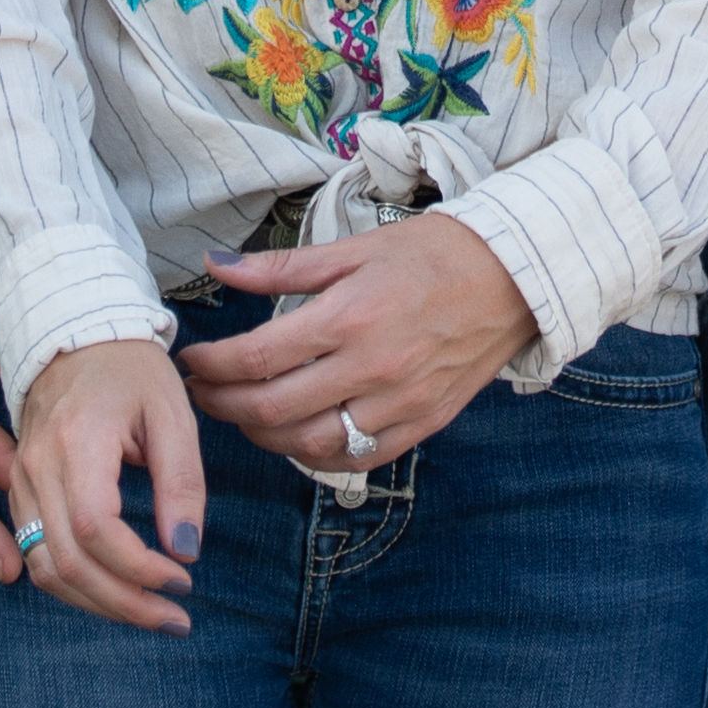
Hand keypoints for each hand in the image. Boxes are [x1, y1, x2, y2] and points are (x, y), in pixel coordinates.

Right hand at [9, 337, 206, 633]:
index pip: (95, 528)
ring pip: (45, 569)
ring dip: (99, 604)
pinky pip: (36, 556)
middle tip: (176, 617)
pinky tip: (117, 592)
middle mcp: (37, 466)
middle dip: (124, 603)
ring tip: (151, 614)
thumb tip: (186, 551)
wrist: (74, 334)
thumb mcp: (173, 414)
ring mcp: (19, 480)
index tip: (183, 580)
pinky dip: (75, 585)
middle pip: (67, 562)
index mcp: (78, 441)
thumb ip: (181, 483)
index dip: (138, 569)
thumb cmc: (131, 370)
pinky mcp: (17, 491)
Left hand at [179, 214, 535, 465]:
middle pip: (272, 410)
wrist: (514, 276)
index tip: (193, 360)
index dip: (212, 366)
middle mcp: (372, 367)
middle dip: (223, 406)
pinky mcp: (421, 425)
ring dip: (262, 436)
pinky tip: (296, 435)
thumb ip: (281, 267)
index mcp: (350, 316)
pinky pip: (355, 458)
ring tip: (243, 414)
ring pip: (308, 443)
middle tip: (203, 394)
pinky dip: (315, 454)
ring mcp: (399, 403)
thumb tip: (216, 266)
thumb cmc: (432, 253)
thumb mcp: (354, 248)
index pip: (256, 358)